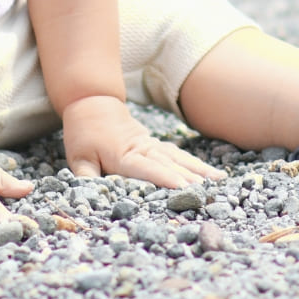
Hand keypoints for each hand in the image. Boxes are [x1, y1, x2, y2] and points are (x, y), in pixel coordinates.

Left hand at [62, 95, 222, 187]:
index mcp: (124, 155)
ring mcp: (152, 145)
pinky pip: (179, 154)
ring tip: (220, 181)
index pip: (146, 168)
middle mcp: (143, 150)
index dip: (163, 177)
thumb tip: (89, 195)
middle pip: (170, 165)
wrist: (92, 102)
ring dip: (200, 170)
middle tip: (211, 192)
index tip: (182, 186)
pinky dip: (196, 164)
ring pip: (179, 158)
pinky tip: (211, 173)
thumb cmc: (84, 132)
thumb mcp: (78, 156)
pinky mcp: (156, 145)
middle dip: (190, 178)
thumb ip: (86, 176)